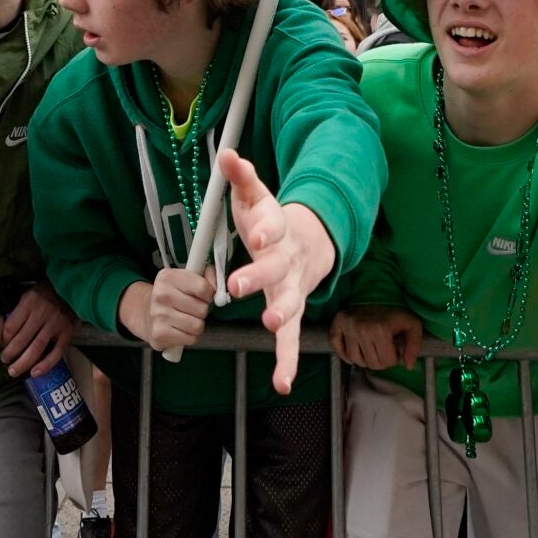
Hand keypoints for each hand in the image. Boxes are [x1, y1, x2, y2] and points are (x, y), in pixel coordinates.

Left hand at [0, 285, 73, 376]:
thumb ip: (6, 319)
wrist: (71, 290)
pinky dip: (46, 365)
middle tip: (5, 361)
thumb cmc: (43, 296)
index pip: (11, 327)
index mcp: (29, 301)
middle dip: (10, 354)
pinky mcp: (68, 332)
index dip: (3, 340)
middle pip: (21, 340)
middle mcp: (42, 312)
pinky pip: (57, 352)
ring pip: (37, 348)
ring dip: (23, 363)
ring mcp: (56, 323)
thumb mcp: (22, 300)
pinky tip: (35, 373)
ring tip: (14, 371)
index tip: (2, 345)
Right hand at [120, 267, 216, 356]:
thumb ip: (207, 276)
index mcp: (168, 277)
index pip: (203, 288)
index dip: (208, 294)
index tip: (202, 295)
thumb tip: (220, 287)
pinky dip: (189, 336)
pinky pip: (191, 338)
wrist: (146, 314)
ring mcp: (158, 315)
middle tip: (191, 309)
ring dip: (196, 324)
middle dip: (201, 311)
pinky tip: (180, 330)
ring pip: (198, 325)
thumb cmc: (173, 296)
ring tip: (186, 319)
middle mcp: (161, 294)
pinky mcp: (159, 334)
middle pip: (202, 309)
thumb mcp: (186, 278)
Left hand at [218, 149, 336, 393]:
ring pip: (290, 303)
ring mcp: (291, 289)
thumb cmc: (271, 219)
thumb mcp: (256, 196)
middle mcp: (287, 261)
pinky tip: (283, 383)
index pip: (271, 228)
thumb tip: (226, 154)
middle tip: (237, 286)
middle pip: (275, 269)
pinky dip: (288, 361)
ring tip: (271, 325)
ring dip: (282, 315)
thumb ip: (241, 177)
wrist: (311, 241)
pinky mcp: (290, 311)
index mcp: (276, 230)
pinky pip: (291, 340)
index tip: (255, 235)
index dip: (264, 230)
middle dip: (258, 277)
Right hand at [329, 304, 422, 371]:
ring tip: (371, 349)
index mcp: (381, 329)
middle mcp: (361, 329)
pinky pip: (337, 348)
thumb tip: (408, 366)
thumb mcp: (412, 325)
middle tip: (382, 349)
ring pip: (355, 360)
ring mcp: (347, 327)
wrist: (375, 293)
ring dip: (364, 359)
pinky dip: (344, 355)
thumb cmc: (393, 312)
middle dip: (380, 360)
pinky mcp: (336, 324)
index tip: (393, 349)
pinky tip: (354, 352)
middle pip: (371, 364)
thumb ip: (414, 345)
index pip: (387, 362)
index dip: (393, 358)